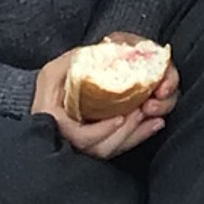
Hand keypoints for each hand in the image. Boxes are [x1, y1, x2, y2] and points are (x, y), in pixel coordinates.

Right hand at [29, 42, 179, 159]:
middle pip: (101, 148)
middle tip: (142, 112)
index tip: (119, 117)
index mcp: (57, 123)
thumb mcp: (54, 72)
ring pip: (112, 150)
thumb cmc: (50, 86)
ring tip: (154, 118)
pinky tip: (154, 124)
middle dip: (126, 133)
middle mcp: (70, 140)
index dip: (101, 131)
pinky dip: (138, 136)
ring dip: (136, 135)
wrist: (49, 102)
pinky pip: (118, 147)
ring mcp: (85, 145)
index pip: (80, 138)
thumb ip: (72, 64)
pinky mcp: (98, 144)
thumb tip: (98, 54)